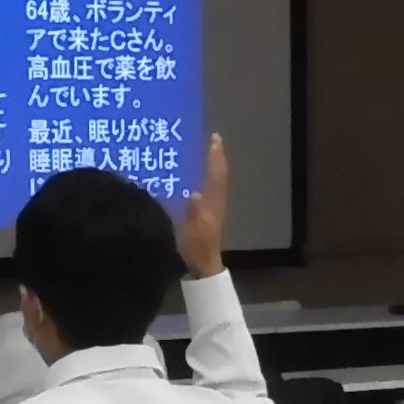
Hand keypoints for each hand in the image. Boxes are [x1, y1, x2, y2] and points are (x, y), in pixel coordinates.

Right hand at [177, 131, 230, 274]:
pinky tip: (187, 176)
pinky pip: (203, 189)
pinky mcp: (203, 213)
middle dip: (212, 156)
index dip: (215, 156)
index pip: (216, 174)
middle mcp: (214, 200)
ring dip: (206, 166)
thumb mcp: (194, 231)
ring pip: (211, 180)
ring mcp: (210, 207)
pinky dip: (199, 178)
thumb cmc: (197, 247)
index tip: (215, 138)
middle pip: (216, 174)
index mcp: (213, 201)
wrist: (201, 265)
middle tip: (206, 139)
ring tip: (195, 151)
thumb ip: (195, 213)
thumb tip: (195, 194)